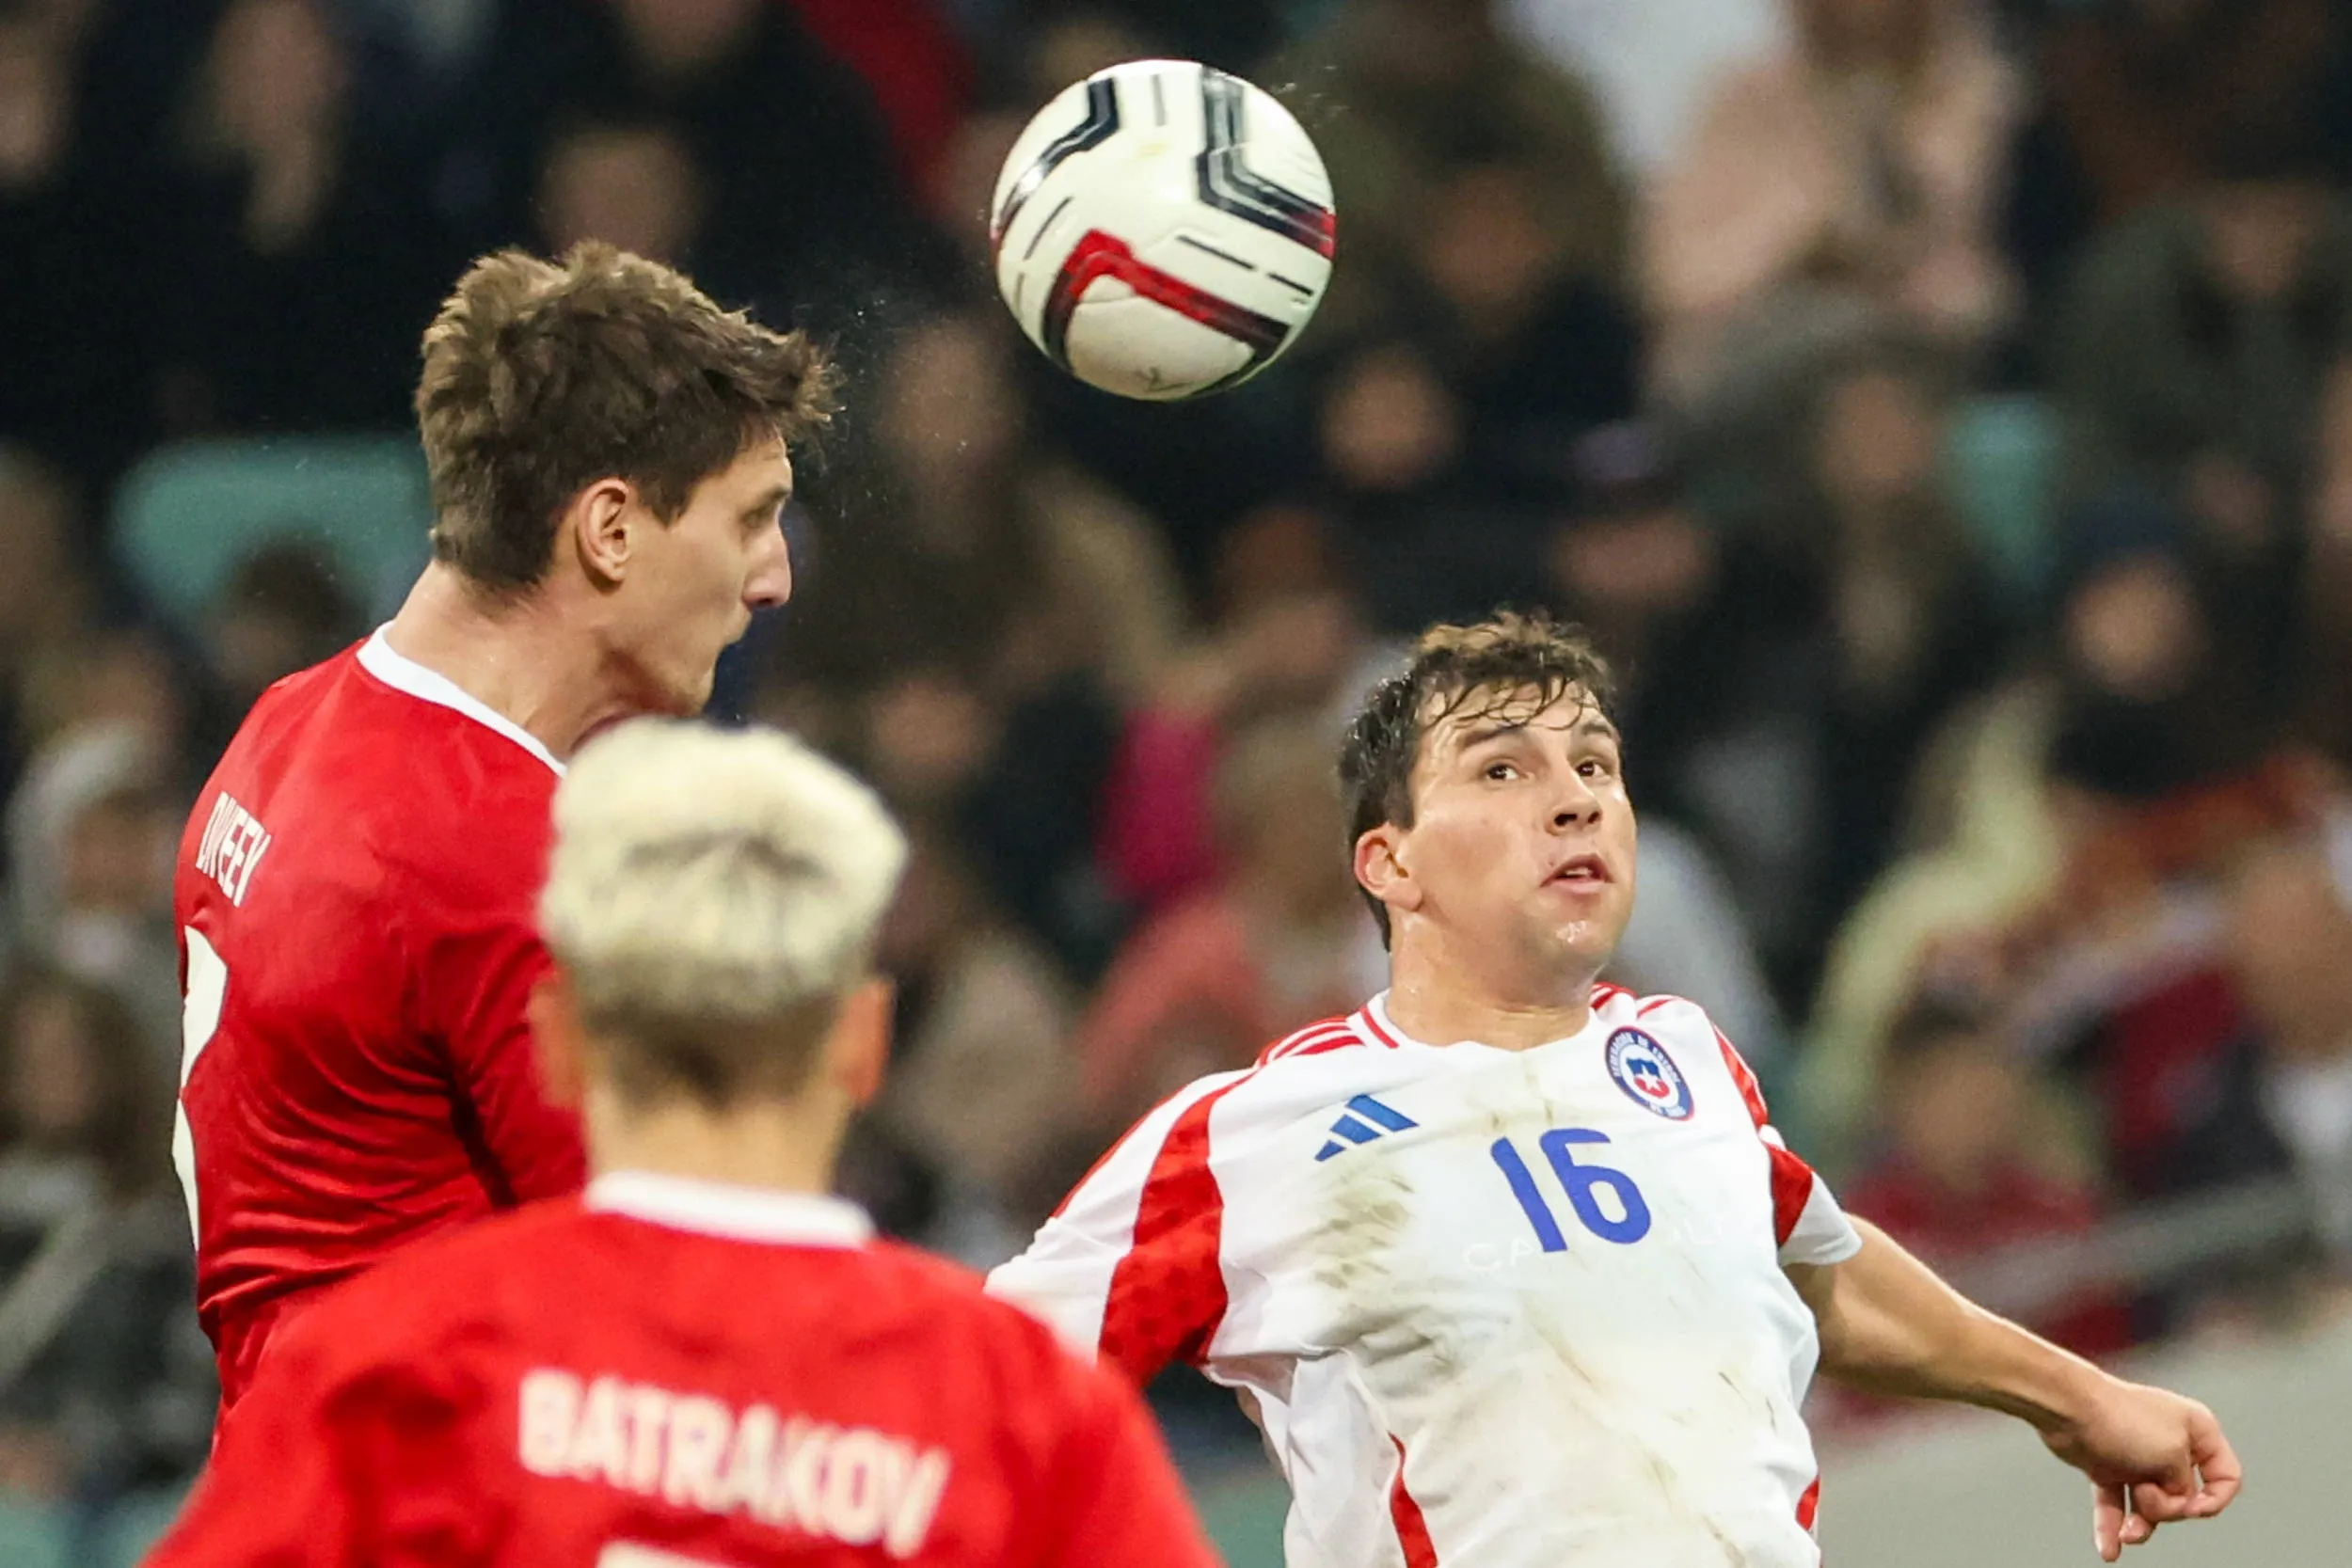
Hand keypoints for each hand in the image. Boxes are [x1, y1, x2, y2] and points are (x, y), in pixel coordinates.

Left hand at [2037, 1375, 2240, 1560]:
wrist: (2068, 1409)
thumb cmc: (2124, 1421)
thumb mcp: (2173, 1456)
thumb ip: (2184, 1488)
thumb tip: (2173, 1502)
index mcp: (2198, 1430)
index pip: (2227, 1476)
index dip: (2214, 1501)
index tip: (2192, 1508)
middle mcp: (2171, 1443)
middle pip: (2185, 1497)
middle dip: (2166, 1506)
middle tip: (2144, 1491)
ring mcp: (2138, 1457)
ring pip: (2150, 1506)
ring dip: (2140, 1524)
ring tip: (2126, 1533)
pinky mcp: (2108, 1466)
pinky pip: (2116, 1504)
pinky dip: (2112, 1526)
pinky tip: (2109, 1551)